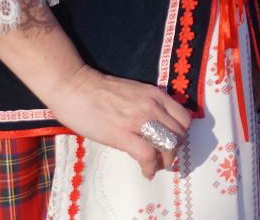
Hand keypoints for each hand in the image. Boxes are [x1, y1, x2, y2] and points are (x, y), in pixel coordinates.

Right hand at [38, 64, 193, 180]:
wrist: (75, 87)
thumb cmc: (99, 90)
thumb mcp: (134, 92)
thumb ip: (148, 106)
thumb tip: (155, 126)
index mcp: (156, 95)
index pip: (184, 118)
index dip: (181, 134)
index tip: (173, 141)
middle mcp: (152, 107)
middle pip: (179, 134)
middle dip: (175, 149)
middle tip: (165, 156)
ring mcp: (138, 120)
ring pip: (168, 145)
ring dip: (166, 161)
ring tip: (157, 166)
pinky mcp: (122, 135)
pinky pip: (147, 155)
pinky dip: (150, 168)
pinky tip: (146, 172)